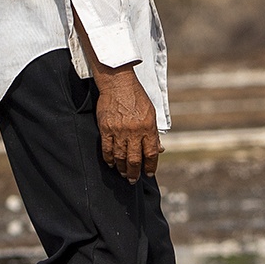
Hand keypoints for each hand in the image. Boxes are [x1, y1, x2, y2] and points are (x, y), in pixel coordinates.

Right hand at [75, 11, 161, 180]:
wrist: (119, 83)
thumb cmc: (137, 97)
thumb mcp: (151, 113)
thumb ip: (154, 133)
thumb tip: (159, 150)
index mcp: (148, 127)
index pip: (151, 153)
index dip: (150, 166)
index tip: (149, 173)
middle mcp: (134, 131)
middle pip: (134, 159)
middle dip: (134, 173)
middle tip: (133, 180)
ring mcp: (119, 130)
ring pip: (120, 157)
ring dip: (121, 168)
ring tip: (123, 174)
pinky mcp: (106, 128)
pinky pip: (107, 148)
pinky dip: (108, 158)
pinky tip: (110, 163)